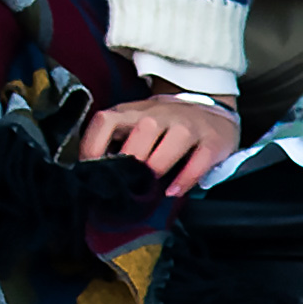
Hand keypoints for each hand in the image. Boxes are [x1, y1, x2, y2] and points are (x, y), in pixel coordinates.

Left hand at [76, 88, 250, 197]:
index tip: (90, 171)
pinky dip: (187, 178)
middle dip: (132, 157)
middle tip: (125, 181)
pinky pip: (201, 158)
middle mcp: (161, 115)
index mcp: (134, 112)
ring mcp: (189, 124)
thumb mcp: (136, 127)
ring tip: (150, 186)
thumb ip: (117, 144)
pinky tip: (174, 191)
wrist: (211, 113)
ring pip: (175, 137)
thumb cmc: (165, 127)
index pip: (107, 120)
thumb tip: (94, 174)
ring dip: (159, 164)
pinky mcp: (212, 140)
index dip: (93, 145)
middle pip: (145, 128)